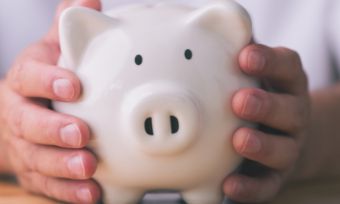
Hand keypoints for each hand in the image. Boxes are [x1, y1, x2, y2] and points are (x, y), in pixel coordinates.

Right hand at [0, 0, 101, 202]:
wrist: (21, 115)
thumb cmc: (44, 83)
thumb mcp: (52, 53)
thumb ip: (67, 32)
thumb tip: (89, 2)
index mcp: (25, 82)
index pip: (28, 76)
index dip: (47, 80)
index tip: (74, 84)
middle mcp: (20, 116)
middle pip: (30, 124)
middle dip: (54, 130)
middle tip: (81, 135)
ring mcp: (26, 147)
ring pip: (38, 159)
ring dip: (63, 167)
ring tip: (88, 170)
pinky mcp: (36, 173)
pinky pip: (48, 185)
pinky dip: (68, 192)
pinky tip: (92, 195)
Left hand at [223, 44, 310, 202]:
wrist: (282, 136)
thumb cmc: (259, 98)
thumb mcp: (254, 76)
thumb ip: (237, 61)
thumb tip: (209, 37)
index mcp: (287, 86)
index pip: (287, 68)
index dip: (269, 61)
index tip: (244, 56)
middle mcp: (293, 116)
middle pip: (289, 111)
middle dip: (265, 106)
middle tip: (240, 101)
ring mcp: (288, 148)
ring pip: (282, 150)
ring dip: (261, 146)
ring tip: (239, 140)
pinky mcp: (276, 176)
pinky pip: (267, 185)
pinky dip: (250, 187)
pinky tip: (229, 184)